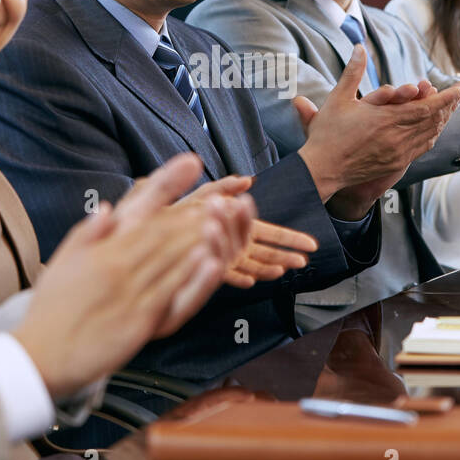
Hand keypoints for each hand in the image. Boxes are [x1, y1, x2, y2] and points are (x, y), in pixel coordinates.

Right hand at [17, 153, 252, 396]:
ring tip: (224, 218)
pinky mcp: (140, 321)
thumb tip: (108, 208)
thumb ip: (88, 234)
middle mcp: (118, 266)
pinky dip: (193, 275)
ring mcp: (131, 293)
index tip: (191, 163)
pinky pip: (172, 294)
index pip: (144, 213)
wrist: (40, 354)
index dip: (170, 186)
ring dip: (200, 237)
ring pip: (172, 259)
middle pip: (165, 233)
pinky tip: (211, 260)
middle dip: (195, 212)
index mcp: (103, 251)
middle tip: (222, 194)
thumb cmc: (51, 309)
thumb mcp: (62, 262)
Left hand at [180, 176, 318, 285]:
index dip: (290, 239)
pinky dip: (237, 276)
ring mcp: (220, 256)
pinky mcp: (204, 266)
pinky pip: (224, 272)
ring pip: (248, 264)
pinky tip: (248, 280)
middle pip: (264, 252)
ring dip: (266, 267)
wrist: (149, 227)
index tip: (310, 244)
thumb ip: (224, 186)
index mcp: (236, 225)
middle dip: (284, 256)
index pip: (270, 233)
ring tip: (281, 271)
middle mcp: (232, 242)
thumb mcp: (203, 193)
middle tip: (303, 261)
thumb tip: (248, 179)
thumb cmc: (177, 209)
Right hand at [294, 46, 459, 215]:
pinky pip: (422, 147)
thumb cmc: (328, 134)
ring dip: (443, 119)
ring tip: (450, 107)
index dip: (447, 97)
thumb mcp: (339, 98)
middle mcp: (397, 137)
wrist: (322, 169)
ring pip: (430, 134)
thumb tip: (359, 47)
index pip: (427, 107)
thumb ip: (353, 71)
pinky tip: (434, 128)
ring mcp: (398, 153)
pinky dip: (432, 134)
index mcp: (386, 119)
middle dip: (450, 105)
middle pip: (434, 120)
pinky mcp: (395, 164)